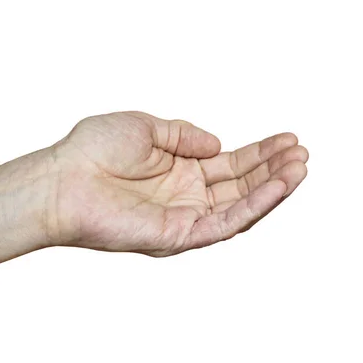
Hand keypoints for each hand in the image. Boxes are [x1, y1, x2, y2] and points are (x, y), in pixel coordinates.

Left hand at [50, 111, 307, 255]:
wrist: (62, 179)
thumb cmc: (92, 150)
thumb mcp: (145, 126)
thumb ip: (184, 134)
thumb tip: (219, 143)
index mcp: (176, 170)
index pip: (228, 163)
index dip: (259, 152)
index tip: (287, 139)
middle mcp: (183, 195)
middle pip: (239, 185)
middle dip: (272, 169)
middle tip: (301, 152)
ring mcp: (182, 217)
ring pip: (238, 206)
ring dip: (271, 188)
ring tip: (299, 167)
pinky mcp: (177, 235)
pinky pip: (223, 223)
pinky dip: (253, 207)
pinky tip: (276, 187)